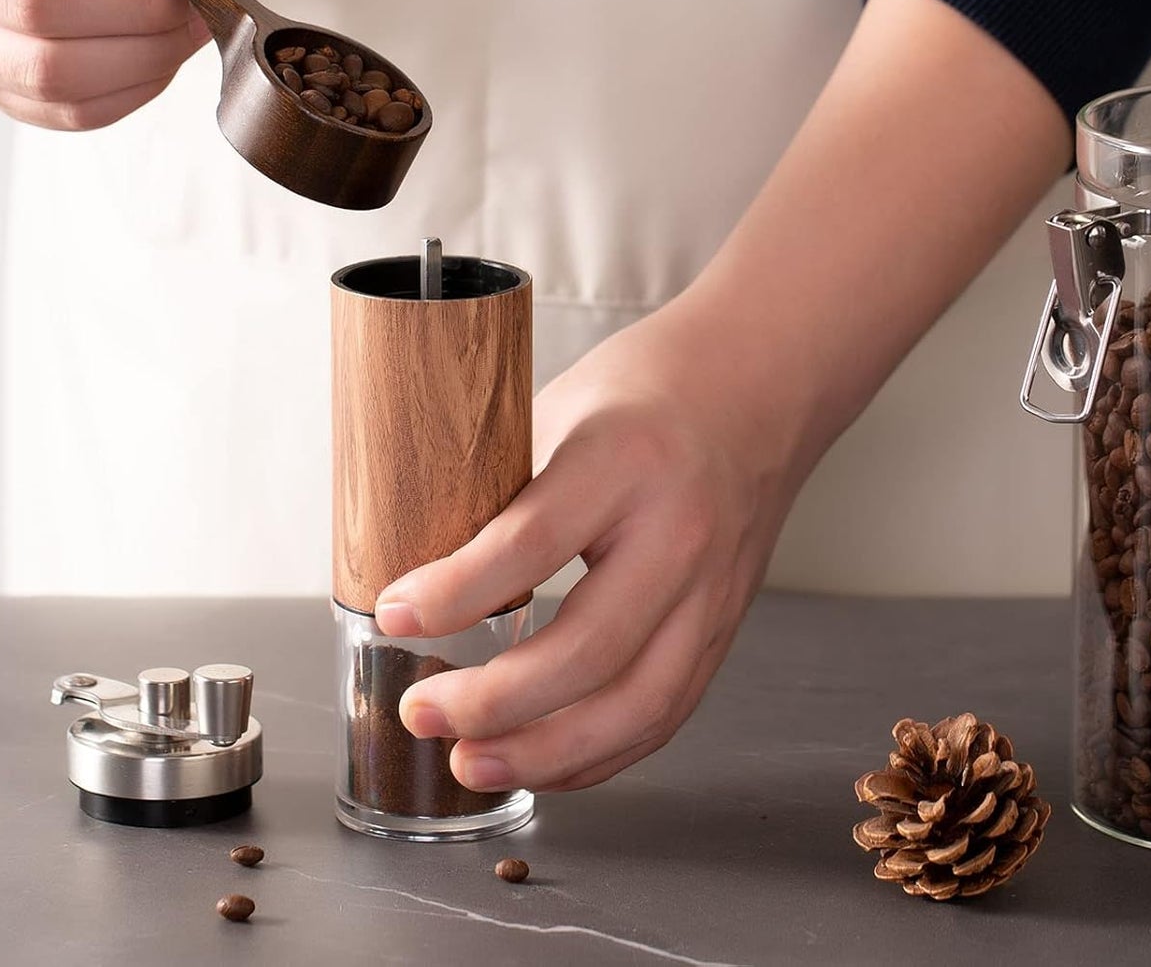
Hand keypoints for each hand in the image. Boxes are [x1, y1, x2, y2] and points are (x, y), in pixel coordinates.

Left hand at [373, 301, 797, 792]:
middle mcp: (680, 532)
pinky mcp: (725, 627)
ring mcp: (713, 590)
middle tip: (422, 710)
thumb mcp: (560, 409)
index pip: (533, 542)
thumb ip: (500, 487)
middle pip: (589, 648)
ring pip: (637, 704)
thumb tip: (416, 563)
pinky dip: (598, 753)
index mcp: (626, 459)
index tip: (392, 615)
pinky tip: (539, 759)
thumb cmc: (647, 390)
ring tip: (470, 763)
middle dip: (494, 701)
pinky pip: (664, 713)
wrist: (758, 386)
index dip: (454, 592)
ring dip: (546, 753)